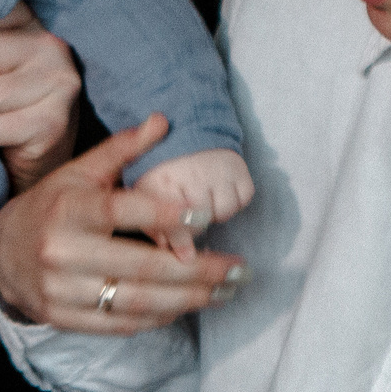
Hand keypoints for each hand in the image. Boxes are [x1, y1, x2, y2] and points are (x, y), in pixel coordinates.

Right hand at [0, 116, 246, 332]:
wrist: (3, 252)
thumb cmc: (52, 204)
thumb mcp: (80, 171)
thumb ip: (122, 148)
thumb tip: (162, 120)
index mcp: (69, 209)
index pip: (123, 211)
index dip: (167, 214)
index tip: (207, 217)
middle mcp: (62, 252)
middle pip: (141, 267)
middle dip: (199, 271)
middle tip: (239, 269)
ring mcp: (61, 290)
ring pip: (136, 301)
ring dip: (189, 300)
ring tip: (225, 291)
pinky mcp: (64, 318)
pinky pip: (121, 324)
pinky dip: (160, 317)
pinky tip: (189, 306)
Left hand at [131, 148, 254, 260]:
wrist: (184, 133)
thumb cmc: (163, 173)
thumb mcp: (147, 196)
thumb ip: (154, 227)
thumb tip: (175, 255)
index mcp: (160, 179)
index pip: (172, 218)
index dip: (180, 240)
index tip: (187, 258)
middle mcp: (189, 171)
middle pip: (201, 219)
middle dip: (196, 224)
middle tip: (189, 215)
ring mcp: (215, 167)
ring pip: (225, 211)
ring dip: (216, 213)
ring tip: (205, 200)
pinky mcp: (237, 164)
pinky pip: (244, 198)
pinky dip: (235, 199)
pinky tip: (220, 191)